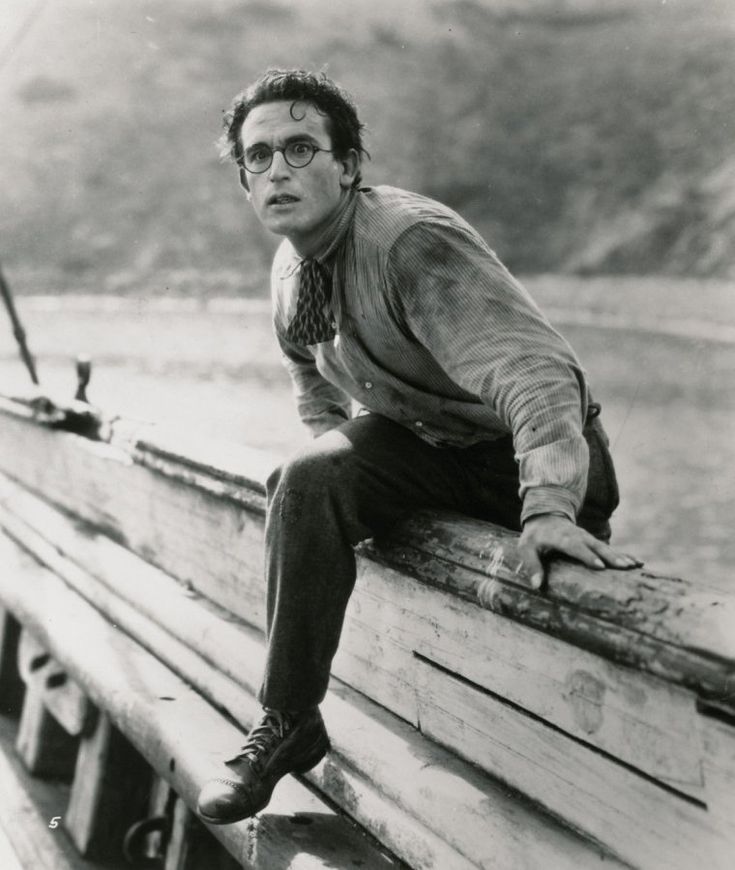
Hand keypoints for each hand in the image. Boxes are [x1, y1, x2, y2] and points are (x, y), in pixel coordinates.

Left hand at [519, 514, 642, 589]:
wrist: (545, 516)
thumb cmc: (534, 536)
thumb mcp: (526, 548)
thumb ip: (532, 565)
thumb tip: (537, 585)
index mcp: (560, 537)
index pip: (574, 546)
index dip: (586, 555)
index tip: (599, 566)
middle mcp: (577, 536)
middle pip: (595, 546)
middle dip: (610, 556)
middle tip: (624, 567)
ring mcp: (587, 538)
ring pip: (605, 547)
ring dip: (620, 556)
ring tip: (635, 566)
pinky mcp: (593, 542)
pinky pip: (610, 548)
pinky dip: (624, 554)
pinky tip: (638, 562)